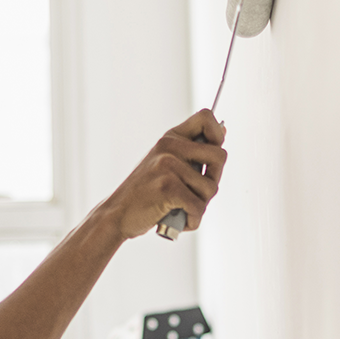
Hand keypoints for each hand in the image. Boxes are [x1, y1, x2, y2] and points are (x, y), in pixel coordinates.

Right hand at [100, 109, 226, 238]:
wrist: (117, 214)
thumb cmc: (144, 193)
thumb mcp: (164, 163)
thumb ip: (191, 150)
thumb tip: (222, 132)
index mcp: (171, 138)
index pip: (206, 117)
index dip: (218, 136)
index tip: (210, 158)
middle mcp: (170, 147)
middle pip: (220, 156)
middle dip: (213, 180)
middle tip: (196, 193)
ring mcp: (168, 166)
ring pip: (210, 188)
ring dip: (200, 206)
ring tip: (181, 209)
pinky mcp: (168, 187)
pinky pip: (198, 207)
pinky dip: (192, 220)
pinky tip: (179, 221)